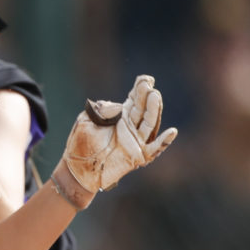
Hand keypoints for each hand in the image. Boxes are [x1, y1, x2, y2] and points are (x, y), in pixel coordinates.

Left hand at [52, 75, 177, 208]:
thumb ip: (99, 112)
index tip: (145, 79)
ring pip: (149, 124)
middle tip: (148, 85)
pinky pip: (154, 149)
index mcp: (119, 117)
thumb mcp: (84, 122)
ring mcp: (136, 142)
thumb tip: (117, 106)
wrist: (77, 170)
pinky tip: (172, 131)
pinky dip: (164, 141)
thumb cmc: (79, 146)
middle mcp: (130, 128)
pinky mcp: (138, 156)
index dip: (139, 90)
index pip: (133, 101)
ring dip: (153, 110)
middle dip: (146, 96)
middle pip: (143, 110)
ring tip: (155, 96)